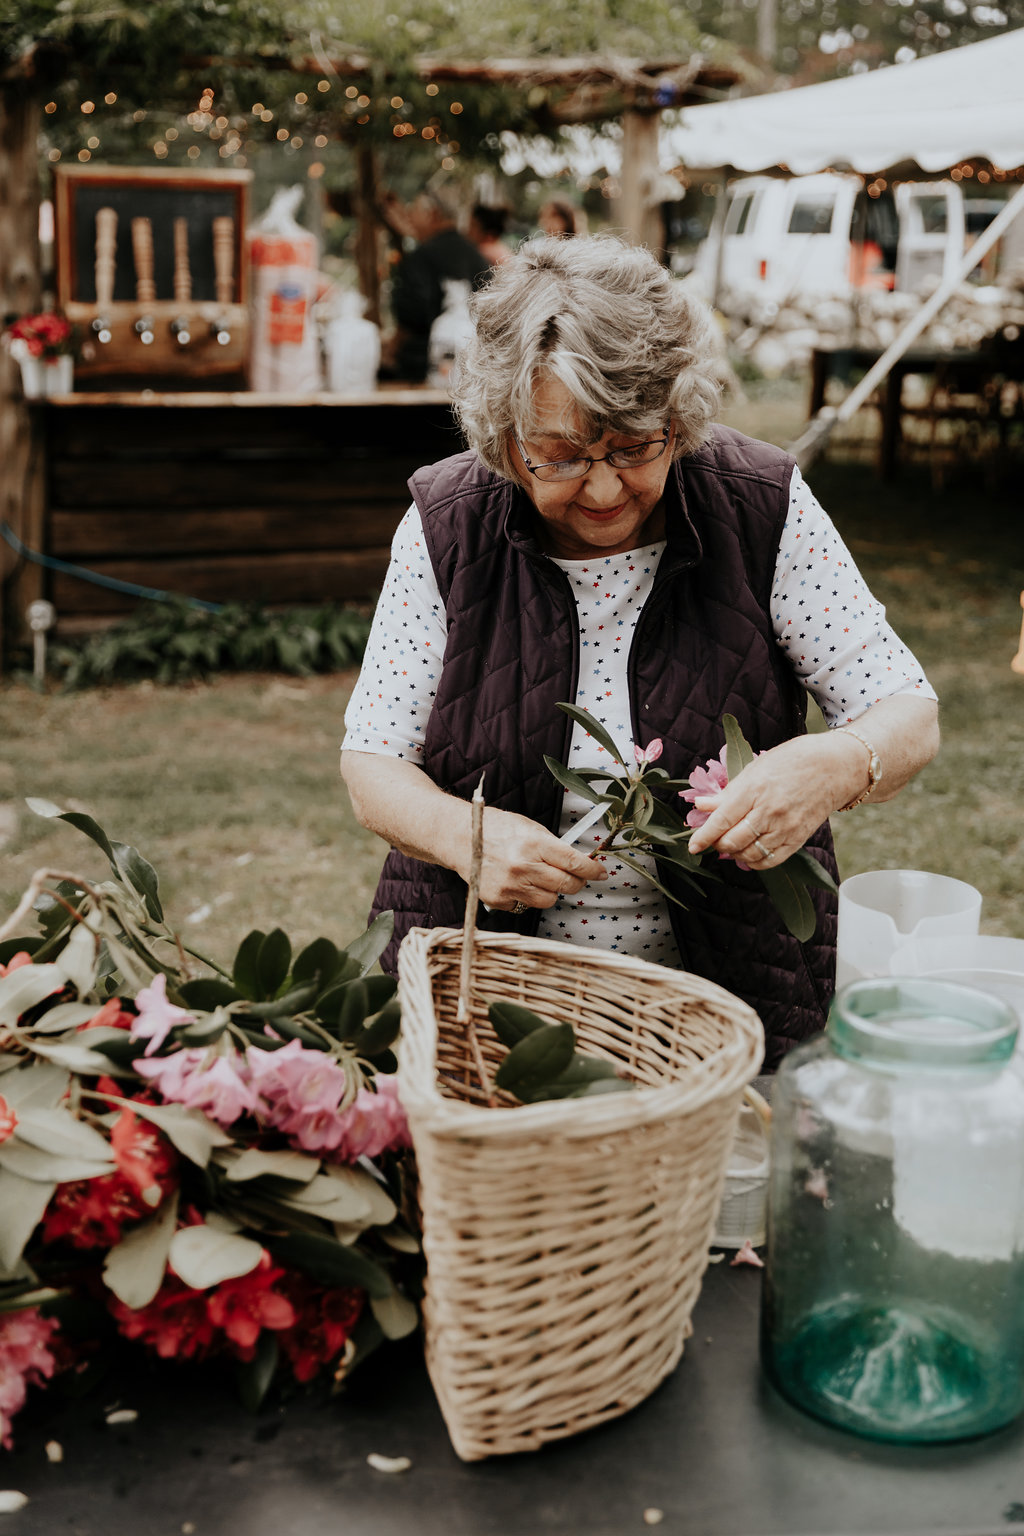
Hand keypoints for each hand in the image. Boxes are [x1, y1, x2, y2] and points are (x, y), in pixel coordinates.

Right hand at [465, 808, 608, 911]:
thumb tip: (580, 861)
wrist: (459, 838)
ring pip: (549, 900)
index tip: (601, 872)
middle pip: (566, 885)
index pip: (574, 862)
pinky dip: (526, 897)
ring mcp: (510, 886)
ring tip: (539, 877)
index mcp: (533, 843)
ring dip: (551, 891)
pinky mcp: (498, 900)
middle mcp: (523, 866)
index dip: (592, 870)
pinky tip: (516, 882)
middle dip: (576, 882)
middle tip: (575, 876)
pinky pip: (526, 906)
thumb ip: (553, 845)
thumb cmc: (495, 829)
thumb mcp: (528, 827)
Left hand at [685, 733, 867, 867]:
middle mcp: (770, 811)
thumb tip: (701, 805)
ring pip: (749, 855)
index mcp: (755, 789)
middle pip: (733, 841)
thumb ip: (728, 792)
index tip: (692, 846)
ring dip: (734, 854)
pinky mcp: (798, 839)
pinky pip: (770, 861)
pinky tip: (749, 853)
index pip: (722, 820)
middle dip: (717, 844)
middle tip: (714, 839)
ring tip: (731, 844)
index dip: (703, 836)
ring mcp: (785, 828)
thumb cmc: (791, 761)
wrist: (833, 767)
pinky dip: (754, 863)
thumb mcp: (755, 768)